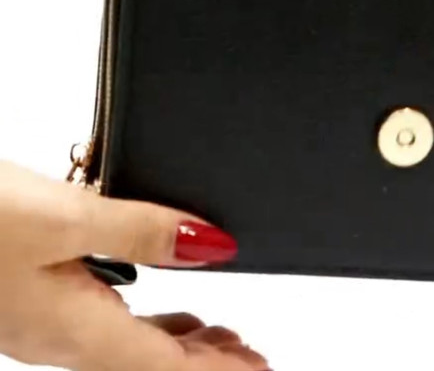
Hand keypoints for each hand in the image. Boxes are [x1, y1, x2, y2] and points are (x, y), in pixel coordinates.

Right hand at [0, 161, 268, 370]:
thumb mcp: (67, 217)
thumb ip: (143, 232)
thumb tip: (212, 246)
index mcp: (75, 331)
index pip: (164, 369)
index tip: (258, 370)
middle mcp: (61, 338)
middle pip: (150, 363)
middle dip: (204, 361)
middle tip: (248, 354)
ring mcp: (45, 322)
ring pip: (130, 344)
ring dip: (178, 341)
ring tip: (219, 333)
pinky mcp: (36, 296)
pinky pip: (107, 321)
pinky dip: (146, 318)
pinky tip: (158, 303)